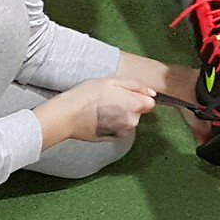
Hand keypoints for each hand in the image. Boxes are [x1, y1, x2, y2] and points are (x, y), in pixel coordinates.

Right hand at [41, 76, 155, 144]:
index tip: (126, 94)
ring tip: (101, 108)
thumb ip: (136, 86)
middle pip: (138, 112)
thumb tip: (152, 93)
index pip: (150, 103)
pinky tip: (98, 118)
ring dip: (120, 115)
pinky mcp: (112, 138)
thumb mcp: (112, 81)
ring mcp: (122, 132)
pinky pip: (118, 128)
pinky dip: (112, 124)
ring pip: (127, 121)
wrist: (68, 114)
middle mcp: (132, 121)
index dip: (139, 97)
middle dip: (128, 105)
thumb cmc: (88, 94)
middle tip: (109, 98)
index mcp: (135, 105)